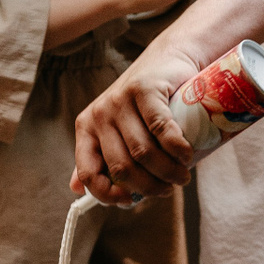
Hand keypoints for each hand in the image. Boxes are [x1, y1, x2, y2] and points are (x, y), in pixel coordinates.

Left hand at [72, 41, 203, 203]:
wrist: (167, 61)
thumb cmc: (143, 104)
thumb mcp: (117, 129)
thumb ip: (99, 158)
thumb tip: (76, 189)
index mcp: (86, 128)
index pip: (88, 172)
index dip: (107, 195)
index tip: (130, 201)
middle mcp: (99, 115)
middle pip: (121, 168)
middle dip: (149, 187)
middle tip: (170, 189)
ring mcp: (119, 100)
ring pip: (143, 153)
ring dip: (168, 172)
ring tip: (182, 176)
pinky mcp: (143, 89)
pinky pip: (161, 130)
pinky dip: (177, 150)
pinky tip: (187, 156)